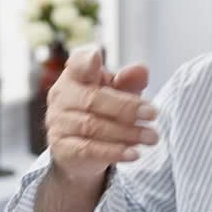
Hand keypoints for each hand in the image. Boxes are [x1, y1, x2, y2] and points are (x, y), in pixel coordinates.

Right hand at [45, 47, 157, 183]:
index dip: (84, 60)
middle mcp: (62, 97)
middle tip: (153, 114)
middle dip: (127, 107)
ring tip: (151, 137)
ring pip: (93, 126)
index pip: (77, 64)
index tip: (96, 57)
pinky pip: (89, 149)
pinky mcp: (61, 148)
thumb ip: (129, 81)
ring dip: (127, 132)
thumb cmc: (102, 112)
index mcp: (75, 76)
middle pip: (93, 99)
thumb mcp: (119, 93)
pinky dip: (114, 152)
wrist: (81, 151)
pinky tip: (134, 154)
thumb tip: (141, 70)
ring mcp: (58, 123)